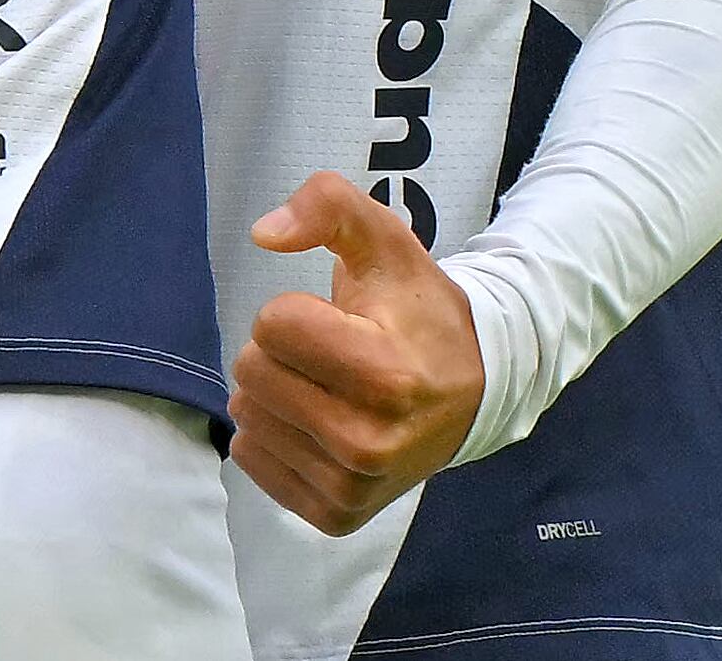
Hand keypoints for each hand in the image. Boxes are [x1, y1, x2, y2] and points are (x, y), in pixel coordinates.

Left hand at [231, 172, 486, 536]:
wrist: (473, 391)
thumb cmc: (418, 312)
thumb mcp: (384, 241)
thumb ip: (328, 205)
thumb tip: (264, 232)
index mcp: (387, 374)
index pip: (272, 325)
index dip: (296, 309)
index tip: (339, 319)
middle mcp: (370, 442)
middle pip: (253, 373)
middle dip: (279, 350)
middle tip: (331, 353)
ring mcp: (352, 485)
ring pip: (248, 417)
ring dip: (275, 391)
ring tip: (328, 387)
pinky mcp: (335, 515)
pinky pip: (251, 460)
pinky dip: (273, 433)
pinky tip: (316, 423)